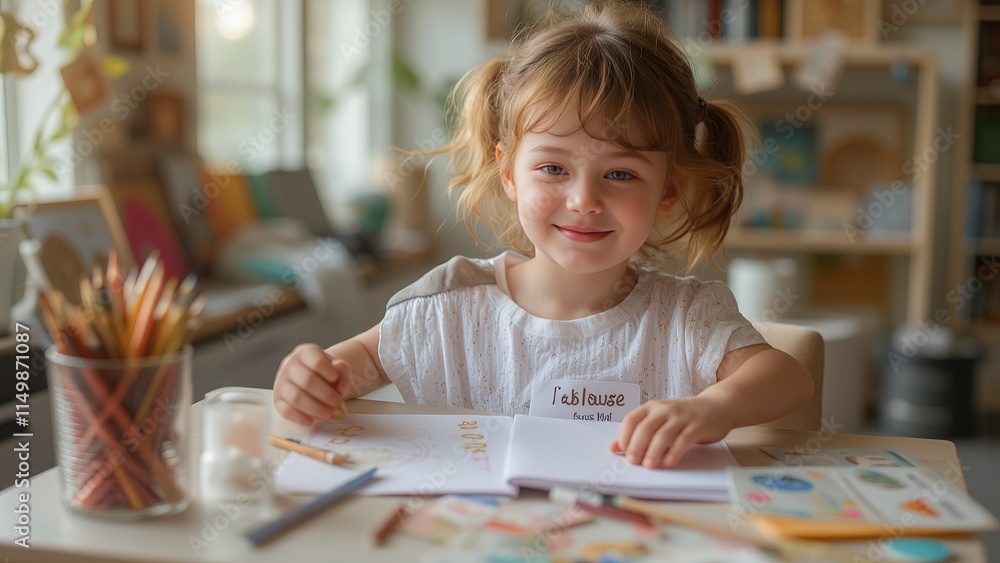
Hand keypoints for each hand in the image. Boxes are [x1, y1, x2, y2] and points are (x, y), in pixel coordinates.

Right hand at [274, 344, 352, 424]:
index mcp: (305, 353)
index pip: (315, 361)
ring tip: (329, 413)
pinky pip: (285, 410)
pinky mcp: (277, 399)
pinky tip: (311, 421)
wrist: (312, 377)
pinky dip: (299, 417)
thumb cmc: (325, 372)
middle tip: (337, 402)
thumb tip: (341, 382)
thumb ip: (343, 371)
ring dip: (314, 408)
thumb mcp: (337, 367)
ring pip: (296, 397)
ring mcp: (281, 382)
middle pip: (307, 380)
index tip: (336, 379)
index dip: (327, 371)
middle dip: (325, 394)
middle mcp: (290, 365)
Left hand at [609, 397, 732, 467]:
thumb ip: (637, 432)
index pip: (631, 420)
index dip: (624, 436)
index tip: (622, 452)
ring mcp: (681, 417)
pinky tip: (669, 462)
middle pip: (645, 428)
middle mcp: (665, 410)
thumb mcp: (658, 420)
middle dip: (636, 446)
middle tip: (633, 462)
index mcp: (652, 408)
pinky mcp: (697, 426)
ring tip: (649, 465)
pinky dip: (675, 452)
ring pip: (663, 434)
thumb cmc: (682, 416)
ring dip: (654, 451)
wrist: (715, 406)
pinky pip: (684, 439)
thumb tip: (613, 448)